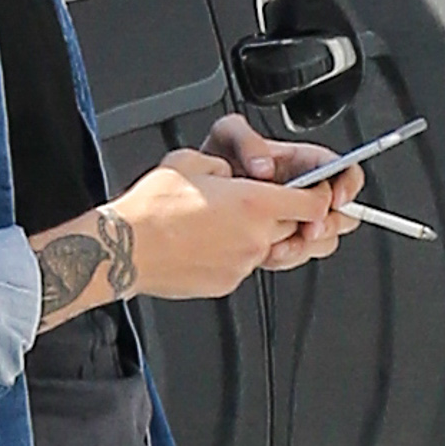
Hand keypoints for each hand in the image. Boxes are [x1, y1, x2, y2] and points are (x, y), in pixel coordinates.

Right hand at [31, 155, 316, 325]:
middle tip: (259, 205)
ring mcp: (242, 264)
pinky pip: (243, 265)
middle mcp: (255, 237)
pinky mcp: (226, 283)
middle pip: (294, 228)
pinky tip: (207, 243)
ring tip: (222, 223)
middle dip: (285, 216)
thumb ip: (225, 166)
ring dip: (256, 235)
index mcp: (254, 203)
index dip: (319, 196)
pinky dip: (233, 254)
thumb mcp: (192, 162)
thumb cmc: (152, 210)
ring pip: (268, 248)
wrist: (125, 250)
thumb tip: (232, 173)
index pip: (313, 203)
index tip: (316, 193)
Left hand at [202, 111, 361, 270]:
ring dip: (308, 245)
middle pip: (342, 213)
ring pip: (323, 240)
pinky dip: (286, 257)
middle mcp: (304, 194)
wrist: (192, 195)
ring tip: (283, 243)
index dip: (346, 186)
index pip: (342, 172)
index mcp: (302, 163)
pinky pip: (296, 255)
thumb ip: (247, 140)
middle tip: (310, 229)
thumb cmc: (214, 160)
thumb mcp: (227, 136)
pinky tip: (269, 252)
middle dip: (331, 224)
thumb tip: (265, 168)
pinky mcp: (279, 242)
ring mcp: (294, 220)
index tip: (335, 199)